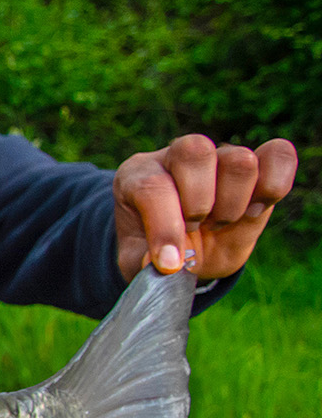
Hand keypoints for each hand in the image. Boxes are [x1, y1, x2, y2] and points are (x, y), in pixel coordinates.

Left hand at [113, 136, 297, 280]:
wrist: (180, 252)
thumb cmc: (152, 250)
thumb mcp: (138, 258)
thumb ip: (143, 260)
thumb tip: (166, 263)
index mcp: (138, 175)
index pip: (152, 186)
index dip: (164, 228)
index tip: (170, 265)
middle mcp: (178, 156)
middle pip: (196, 152)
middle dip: (199, 204)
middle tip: (194, 229)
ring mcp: (220, 157)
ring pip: (239, 159)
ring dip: (232, 204)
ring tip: (219, 224)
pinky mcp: (258, 167)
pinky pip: (279, 155)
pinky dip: (274, 184)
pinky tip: (253, 211)